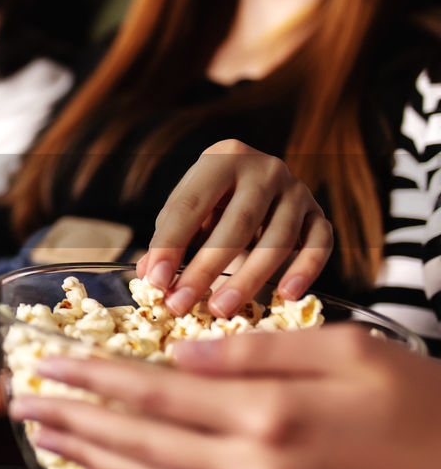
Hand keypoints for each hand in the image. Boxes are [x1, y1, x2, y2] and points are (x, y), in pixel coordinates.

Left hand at [11, 327, 440, 468]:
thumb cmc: (424, 413)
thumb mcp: (352, 353)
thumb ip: (259, 350)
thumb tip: (186, 352)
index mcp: (268, 416)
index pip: (153, 393)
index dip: (92, 377)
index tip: (45, 363)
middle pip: (136, 444)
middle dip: (72, 420)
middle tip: (20, 402)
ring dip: (89, 460)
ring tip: (45, 436)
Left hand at [136, 139, 332, 317]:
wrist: (258, 177)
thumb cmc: (214, 197)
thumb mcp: (187, 207)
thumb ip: (169, 236)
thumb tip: (149, 275)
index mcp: (222, 159)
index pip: (191, 205)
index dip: (170, 245)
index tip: (155, 281)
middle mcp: (264, 169)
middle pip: (236, 224)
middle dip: (205, 268)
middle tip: (182, 304)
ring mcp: (297, 190)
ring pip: (278, 239)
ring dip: (248, 278)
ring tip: (221, 309)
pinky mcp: (319, 213)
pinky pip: (319, 243)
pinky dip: (306, 270)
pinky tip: (287, 296)